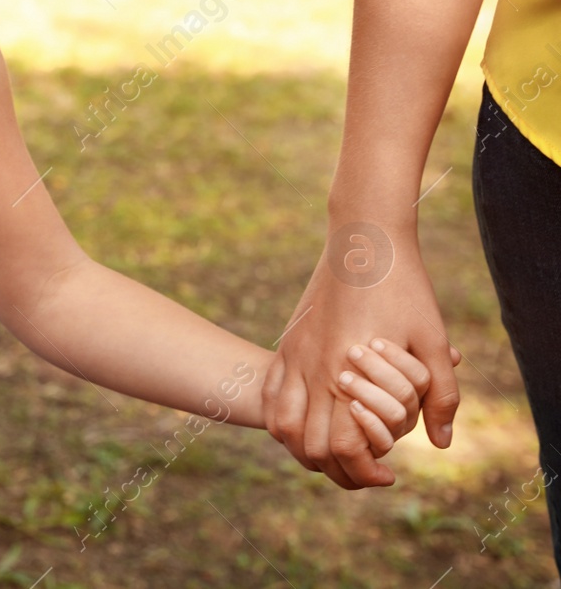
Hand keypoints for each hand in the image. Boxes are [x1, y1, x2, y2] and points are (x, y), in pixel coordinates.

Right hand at [264, 234, 461, 488]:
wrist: (364, 239)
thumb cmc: (404, 288)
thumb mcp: (434, 342)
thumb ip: (441, 396)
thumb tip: (441, 442)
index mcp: (348, 373)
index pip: (340, 447)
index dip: (362, 472)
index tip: (387, 474)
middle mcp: (313, 369)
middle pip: (307, 446)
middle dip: (334, 470)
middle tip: (363, 470)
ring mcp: (295, 354)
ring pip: (281, 424)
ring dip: (303, 447)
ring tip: (333, 451)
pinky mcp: (289, 342)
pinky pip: (271, 393)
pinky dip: (283, 418)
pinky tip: (306, 421)